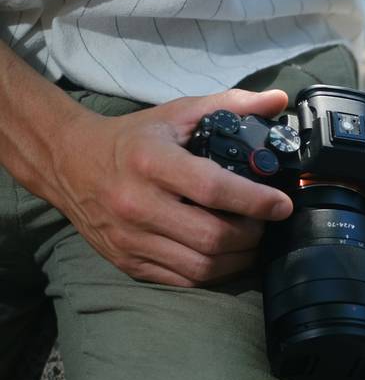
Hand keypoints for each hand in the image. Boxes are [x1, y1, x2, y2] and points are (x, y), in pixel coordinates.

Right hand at [47, 89, 294, 285]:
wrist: (67, 161)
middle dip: (252, 235)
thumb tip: (278, 100)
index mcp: (151, 162)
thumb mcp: (177, 114)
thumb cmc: (132, 138)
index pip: (212, 189)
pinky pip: (184, 280)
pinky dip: (214, 272)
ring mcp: (131, 239)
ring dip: (239, 259)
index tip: (282, 204)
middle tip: (266, 224)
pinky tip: (226, 255)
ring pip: (203, 266)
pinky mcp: (128, 262)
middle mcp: (137, 204)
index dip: (256, 201)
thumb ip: (230, 105)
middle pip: (212, 237)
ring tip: (250, 240)